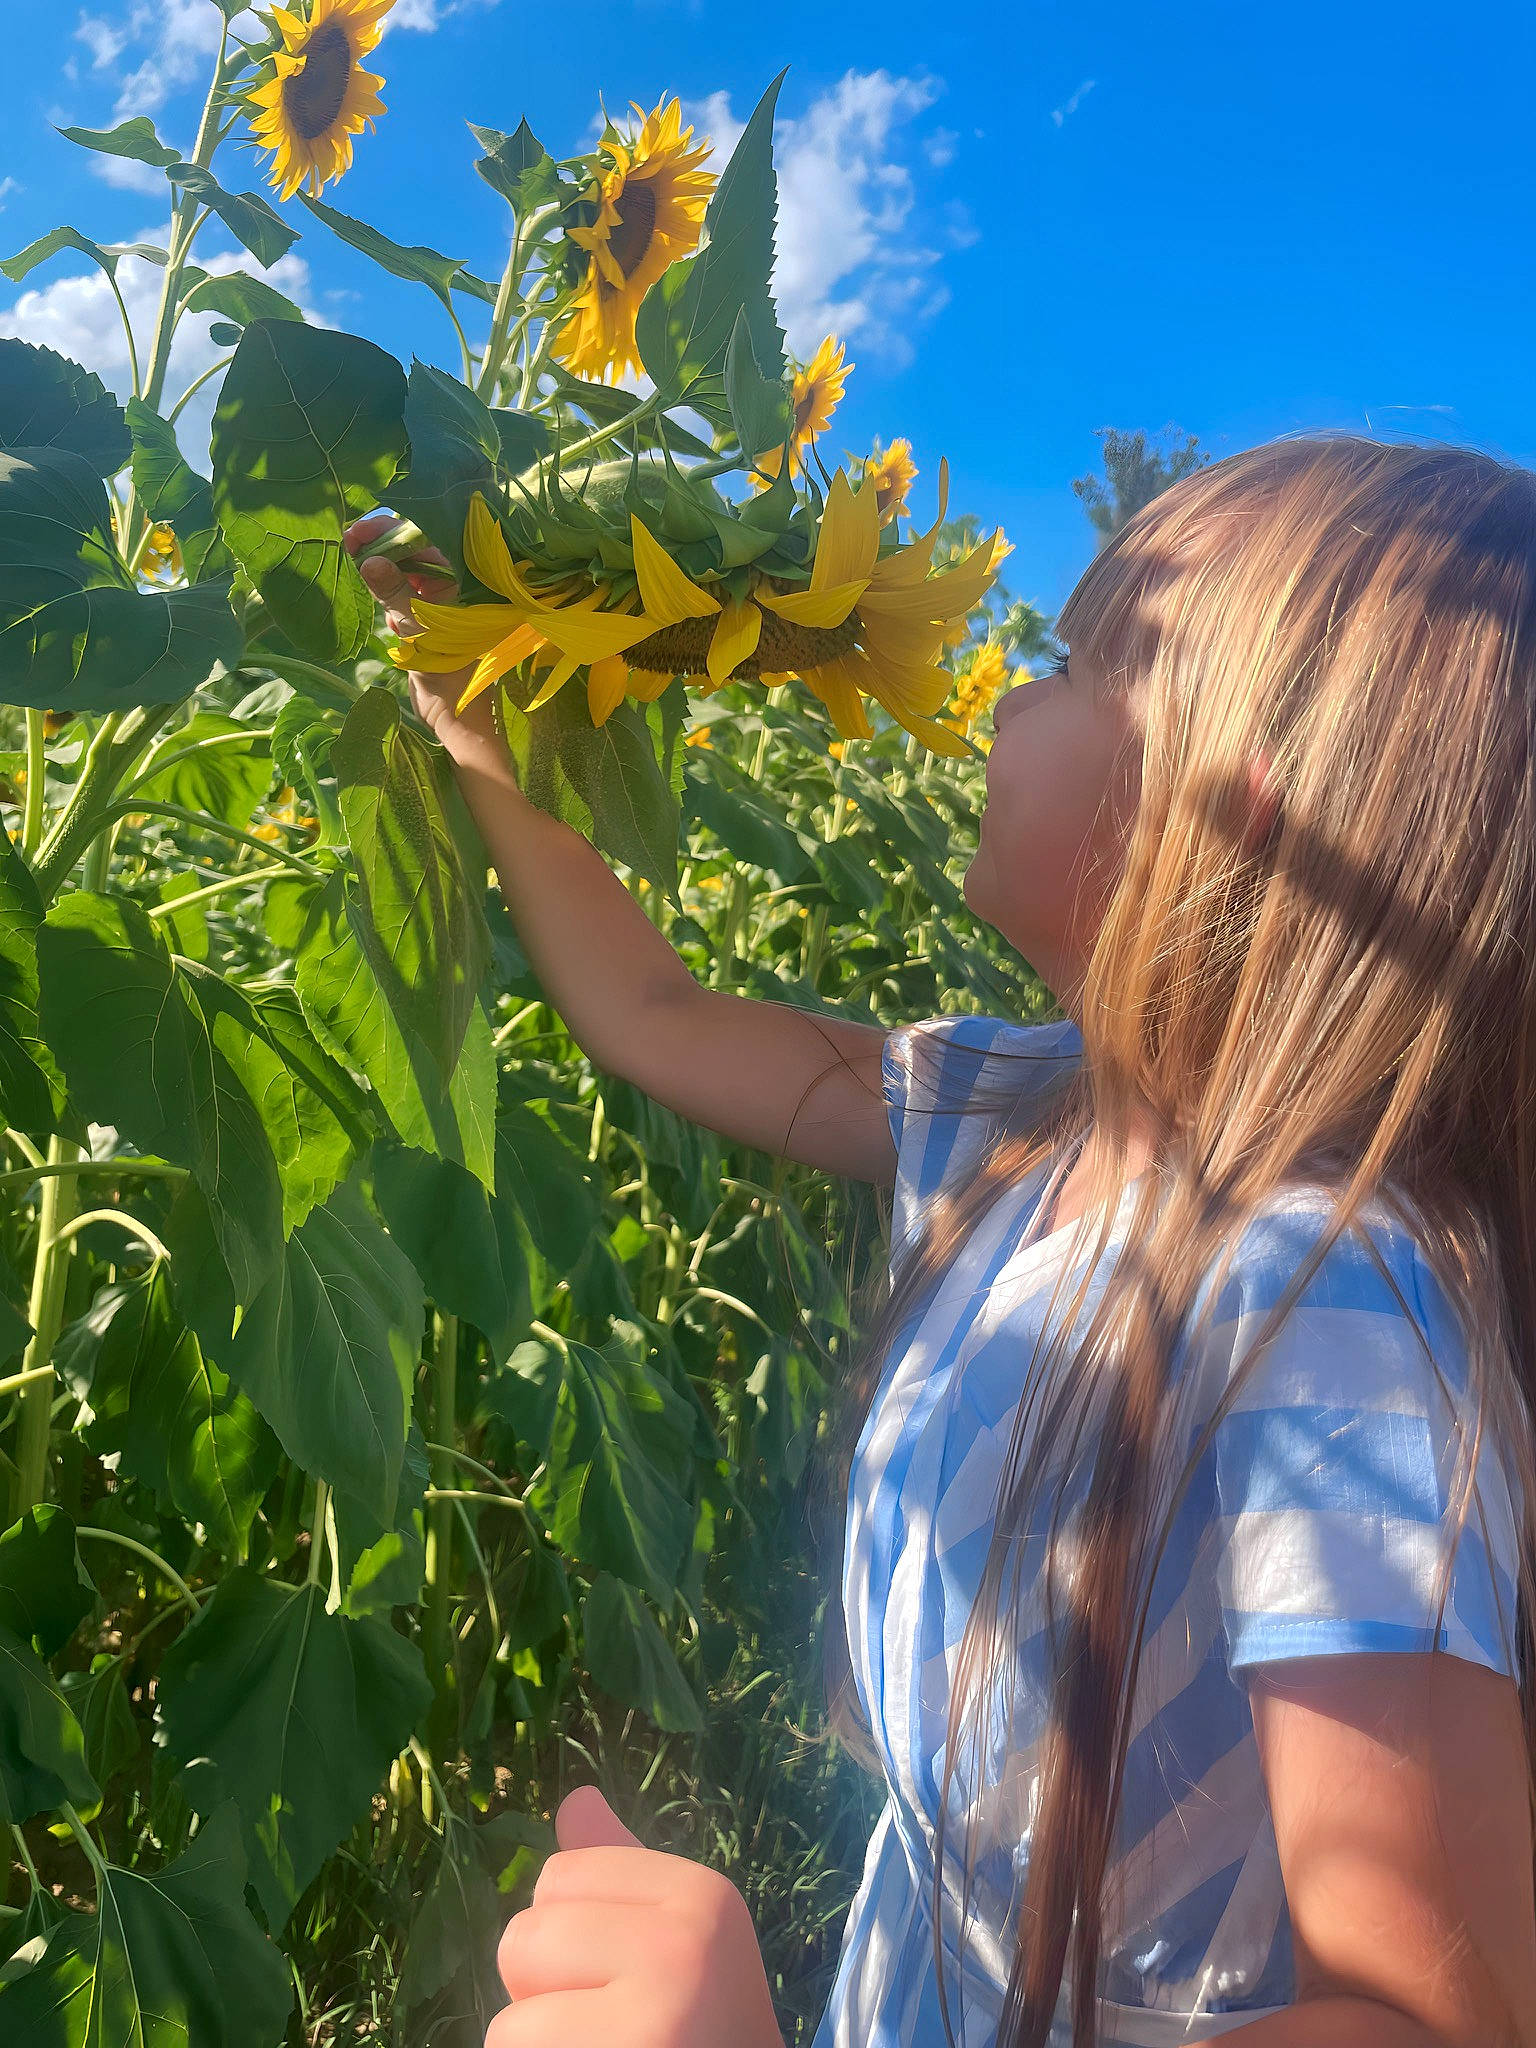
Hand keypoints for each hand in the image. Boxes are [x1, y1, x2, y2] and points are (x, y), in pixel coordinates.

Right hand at [342, 512, 498, 757]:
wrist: (454, 715)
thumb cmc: (449, 671)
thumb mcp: (419, 627)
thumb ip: (395, 592)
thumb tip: (369, 561)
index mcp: (464, 578)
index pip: (427, 536)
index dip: (393, 529)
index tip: (359, 530)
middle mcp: (455, 584)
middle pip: (412, 552)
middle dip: (381, 548)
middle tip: (348, 544)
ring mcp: (439, 602)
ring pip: (404, 574)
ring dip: (383, 576)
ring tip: (361, 573)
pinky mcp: (425, 620)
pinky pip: (402, 598)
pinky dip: (390, 603)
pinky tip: (394, 625)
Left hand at [486, 1784, 782, 2047]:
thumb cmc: (703, 2036)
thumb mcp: (680, 1947)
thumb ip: (622, 1875)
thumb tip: (573, 1802)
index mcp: (703, 1898)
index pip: (557, 1876)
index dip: (574, 1943)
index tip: (637, 1985)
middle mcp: (685, 1949)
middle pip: (523, 1938)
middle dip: (546, 1997)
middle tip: (615, 2034)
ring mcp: (653, 2024)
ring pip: (507, 2025)